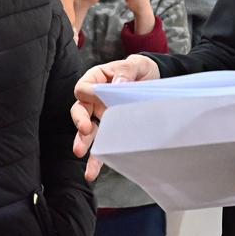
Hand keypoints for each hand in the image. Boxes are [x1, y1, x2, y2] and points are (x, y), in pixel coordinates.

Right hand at [70, 55, 160, 180]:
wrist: (154, 81)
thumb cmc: (140, 70)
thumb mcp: (136, 65)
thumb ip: (125, 71)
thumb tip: (117, 84)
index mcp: (96, 80)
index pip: (84, 87)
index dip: (87, 93)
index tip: (93, 97)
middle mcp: (94, 100)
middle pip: (80, 110)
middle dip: (80, 121)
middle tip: (85, 129)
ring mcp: (100, 117)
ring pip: (86, 131)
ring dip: (83, 142)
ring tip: (80, 153)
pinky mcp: (110, 131)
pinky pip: (101, 145)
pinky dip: (96, 158)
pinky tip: (92, 171)